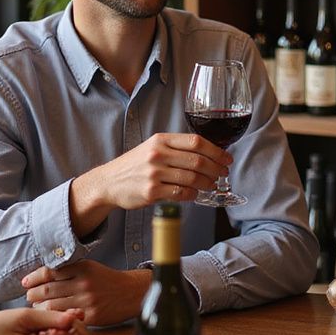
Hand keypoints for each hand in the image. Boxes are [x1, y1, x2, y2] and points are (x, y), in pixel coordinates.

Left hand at [0, 308, 86, 334]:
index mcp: (32, 317)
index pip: (61, 318)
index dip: (74, 328)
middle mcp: (34, 315)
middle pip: (61, 319)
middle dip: (72, 330)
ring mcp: (30, 319)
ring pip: (54, 323)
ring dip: (62, 333)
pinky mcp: (26, 325)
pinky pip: (45, 327)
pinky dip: (52, 334)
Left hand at [22, 260, 150, 326]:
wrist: (131, 292)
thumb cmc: (108, 279)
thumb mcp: (91, 268)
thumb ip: (70, 270)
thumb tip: (44, 275)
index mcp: (83, 268)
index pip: (50, 272)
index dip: (34, 277)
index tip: (26, 282)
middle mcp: (83, 283)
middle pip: (47, 289)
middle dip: (33, 294)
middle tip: (29, 296)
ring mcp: (86, 300)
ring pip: (52, 306)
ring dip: (39, 307)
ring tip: (37, 306)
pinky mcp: (90, 315)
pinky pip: (64, 318)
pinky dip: (53, 318)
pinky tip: (50, 317)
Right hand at [68, 132, 228, 235]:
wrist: (109, 182)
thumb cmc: (135, 165)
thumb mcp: (154, 147)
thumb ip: (177, 148)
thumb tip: (209, 153)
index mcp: (161, 140)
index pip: (196, 142)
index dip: (216, 151)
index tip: (227, 158)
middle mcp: (158, 154)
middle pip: (197, 160)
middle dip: (216, 168)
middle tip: (223, 173)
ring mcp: (154, 173)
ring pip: (192, 178)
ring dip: (207, 183)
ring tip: (212, 185)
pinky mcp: (151, 192)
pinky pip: (180, 193)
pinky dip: (193, 194)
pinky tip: (195, 194)